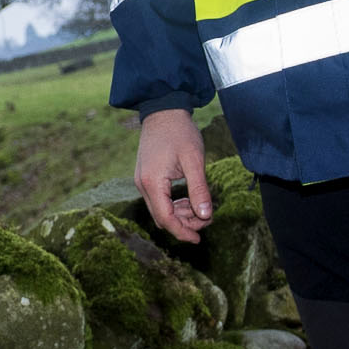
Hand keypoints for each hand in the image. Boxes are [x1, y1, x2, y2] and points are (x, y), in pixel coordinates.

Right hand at [134, 109, 214, 244]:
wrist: (163, 109)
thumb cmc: (180, 132)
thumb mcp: (194, 160)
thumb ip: (199, 189)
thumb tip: (206, 216)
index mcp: (152, 183)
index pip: (166, 219)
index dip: (182, 232)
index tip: (199, 239)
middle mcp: (142, 185)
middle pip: (161, 218)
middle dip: (184, 224)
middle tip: (207, 218)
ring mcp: (141, 181)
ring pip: (159, 211)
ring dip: (180, 215)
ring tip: (201, 207)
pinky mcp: (145, 177)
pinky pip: (158, 200)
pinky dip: (173, 204)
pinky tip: (189, 199)